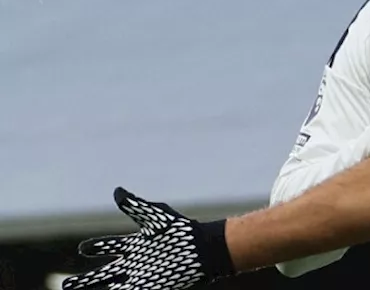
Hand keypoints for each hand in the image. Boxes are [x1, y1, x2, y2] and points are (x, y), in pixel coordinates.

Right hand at [63, 188, 233, 289]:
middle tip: (67, 285)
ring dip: (93, 289)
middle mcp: (135, 262)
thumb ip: (135, 206)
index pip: (110, 246)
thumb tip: (117, 191)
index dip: (97, 247)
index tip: (82, 249)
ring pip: (110, 285)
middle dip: (85, 279)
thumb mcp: (155, 217)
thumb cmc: (181, 231)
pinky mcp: (149, 287)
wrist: (202, 250)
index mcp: (136, 244)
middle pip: (104, 273)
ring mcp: (141, 276)